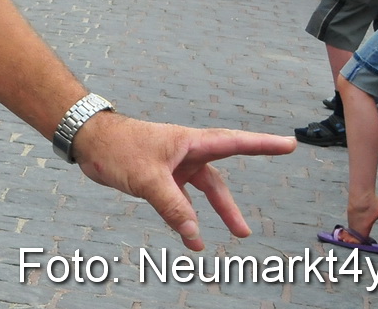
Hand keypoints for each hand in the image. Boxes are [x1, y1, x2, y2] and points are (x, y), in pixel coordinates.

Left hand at [74, 113, 295, 249]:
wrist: (88, 142)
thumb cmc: (118, 148)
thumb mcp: (148, 179)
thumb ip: (172, 207)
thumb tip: (194, 234)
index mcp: (190, 142)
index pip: (235, 143)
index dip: (263, 145)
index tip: (289, 144)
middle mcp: (186, 152)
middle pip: (219, 179)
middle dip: (236, 201)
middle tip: (257, 217)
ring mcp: (173, 164)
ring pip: (202, 192)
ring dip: (214, 213)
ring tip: (234, 234)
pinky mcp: (160, 175)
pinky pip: (181, 199)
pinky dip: (187, 216)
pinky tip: (190, 235)